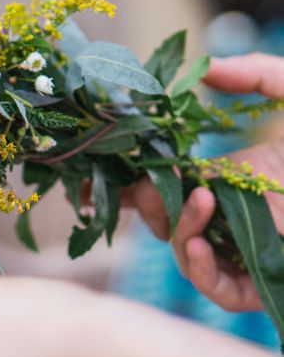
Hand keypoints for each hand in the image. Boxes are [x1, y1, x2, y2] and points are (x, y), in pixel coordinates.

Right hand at [131, 53, 283, 311]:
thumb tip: (205, 71)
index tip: (96, 174)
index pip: (164, 182)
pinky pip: (213, 285)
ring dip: (176, 226)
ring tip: (200, 199)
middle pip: (163, 216)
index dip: (127, 180)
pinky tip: (201, 237)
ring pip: (182, 249)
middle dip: (144, 203)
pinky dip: (197, 265)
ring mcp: (244, 247)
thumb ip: (258, 73)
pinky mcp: (262, 280)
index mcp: (228, 175)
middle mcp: (228, 213)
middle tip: (144, 185)